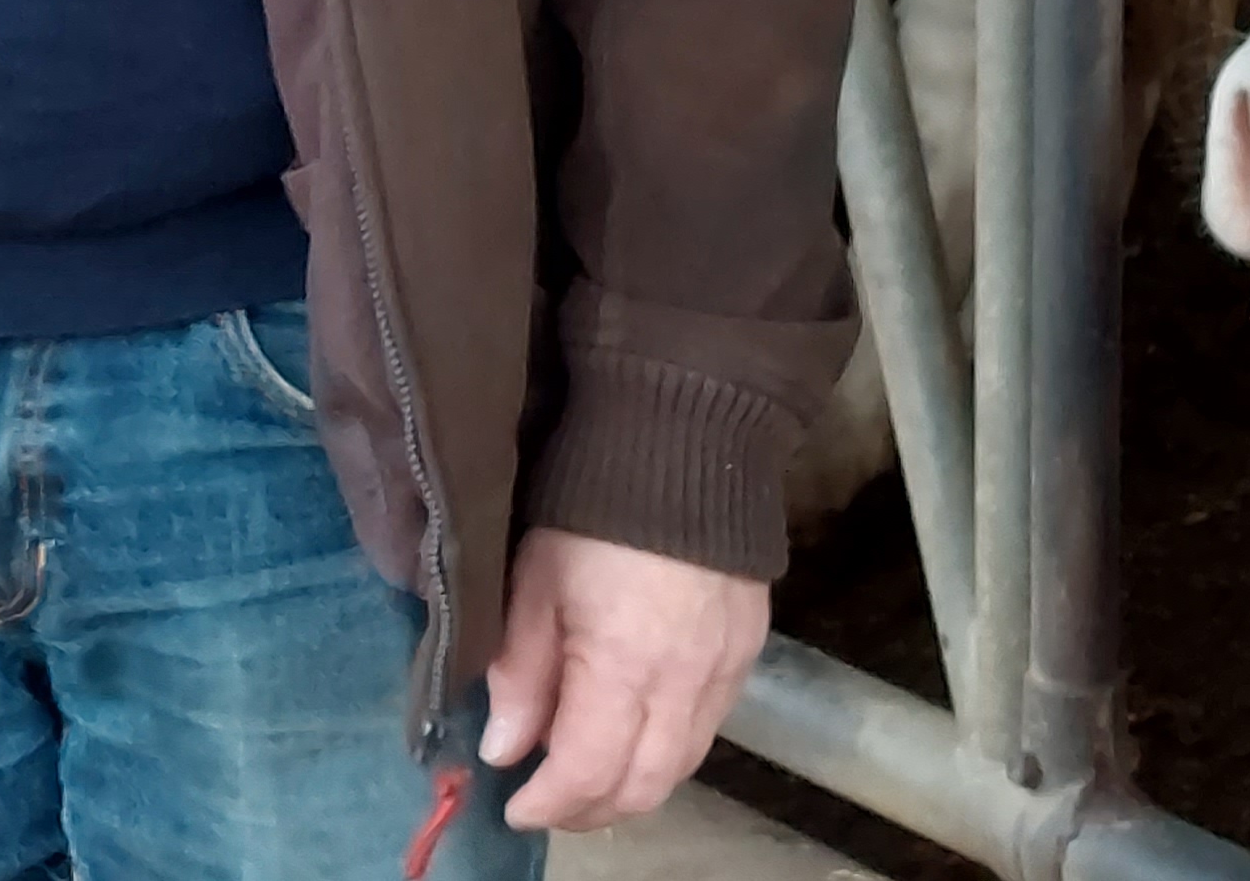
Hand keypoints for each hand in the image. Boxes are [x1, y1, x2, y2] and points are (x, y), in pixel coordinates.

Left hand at [480, 527, 768, 832]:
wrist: (685, 441)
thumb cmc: (590, 509)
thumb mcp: (533, 580)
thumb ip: (520, 671)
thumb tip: (503, 749)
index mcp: (624, 668)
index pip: (588, 772)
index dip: (548, 803)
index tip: (513, 806)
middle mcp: (684, 686)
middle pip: (642, 786)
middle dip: (589, 808)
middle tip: (547, 800)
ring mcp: (724, 673)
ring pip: (681, 766)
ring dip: (631, 785)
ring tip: (586, 772)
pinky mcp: (746, 653)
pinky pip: (707, 729)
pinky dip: (667, 749)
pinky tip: (635, 729)